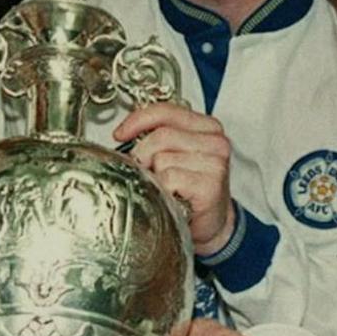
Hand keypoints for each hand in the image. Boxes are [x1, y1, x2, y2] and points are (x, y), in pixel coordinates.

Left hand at [113, 103, 234, 253]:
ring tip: (165, 187)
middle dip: (142, 155)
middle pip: (160, 136)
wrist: (212, 224)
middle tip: (146, 172)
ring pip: (162, 159)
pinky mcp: (210, 185)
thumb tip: (124, 132)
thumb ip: (159, 137)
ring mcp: (215, 163)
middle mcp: (215, 142)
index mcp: (207, 127)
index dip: (137, 120)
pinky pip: (169, 179)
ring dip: (155, 177)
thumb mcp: (176, 154)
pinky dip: (163, 190)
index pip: (166, 111)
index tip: (121, 134)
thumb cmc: (192, 190)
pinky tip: (172, 197)